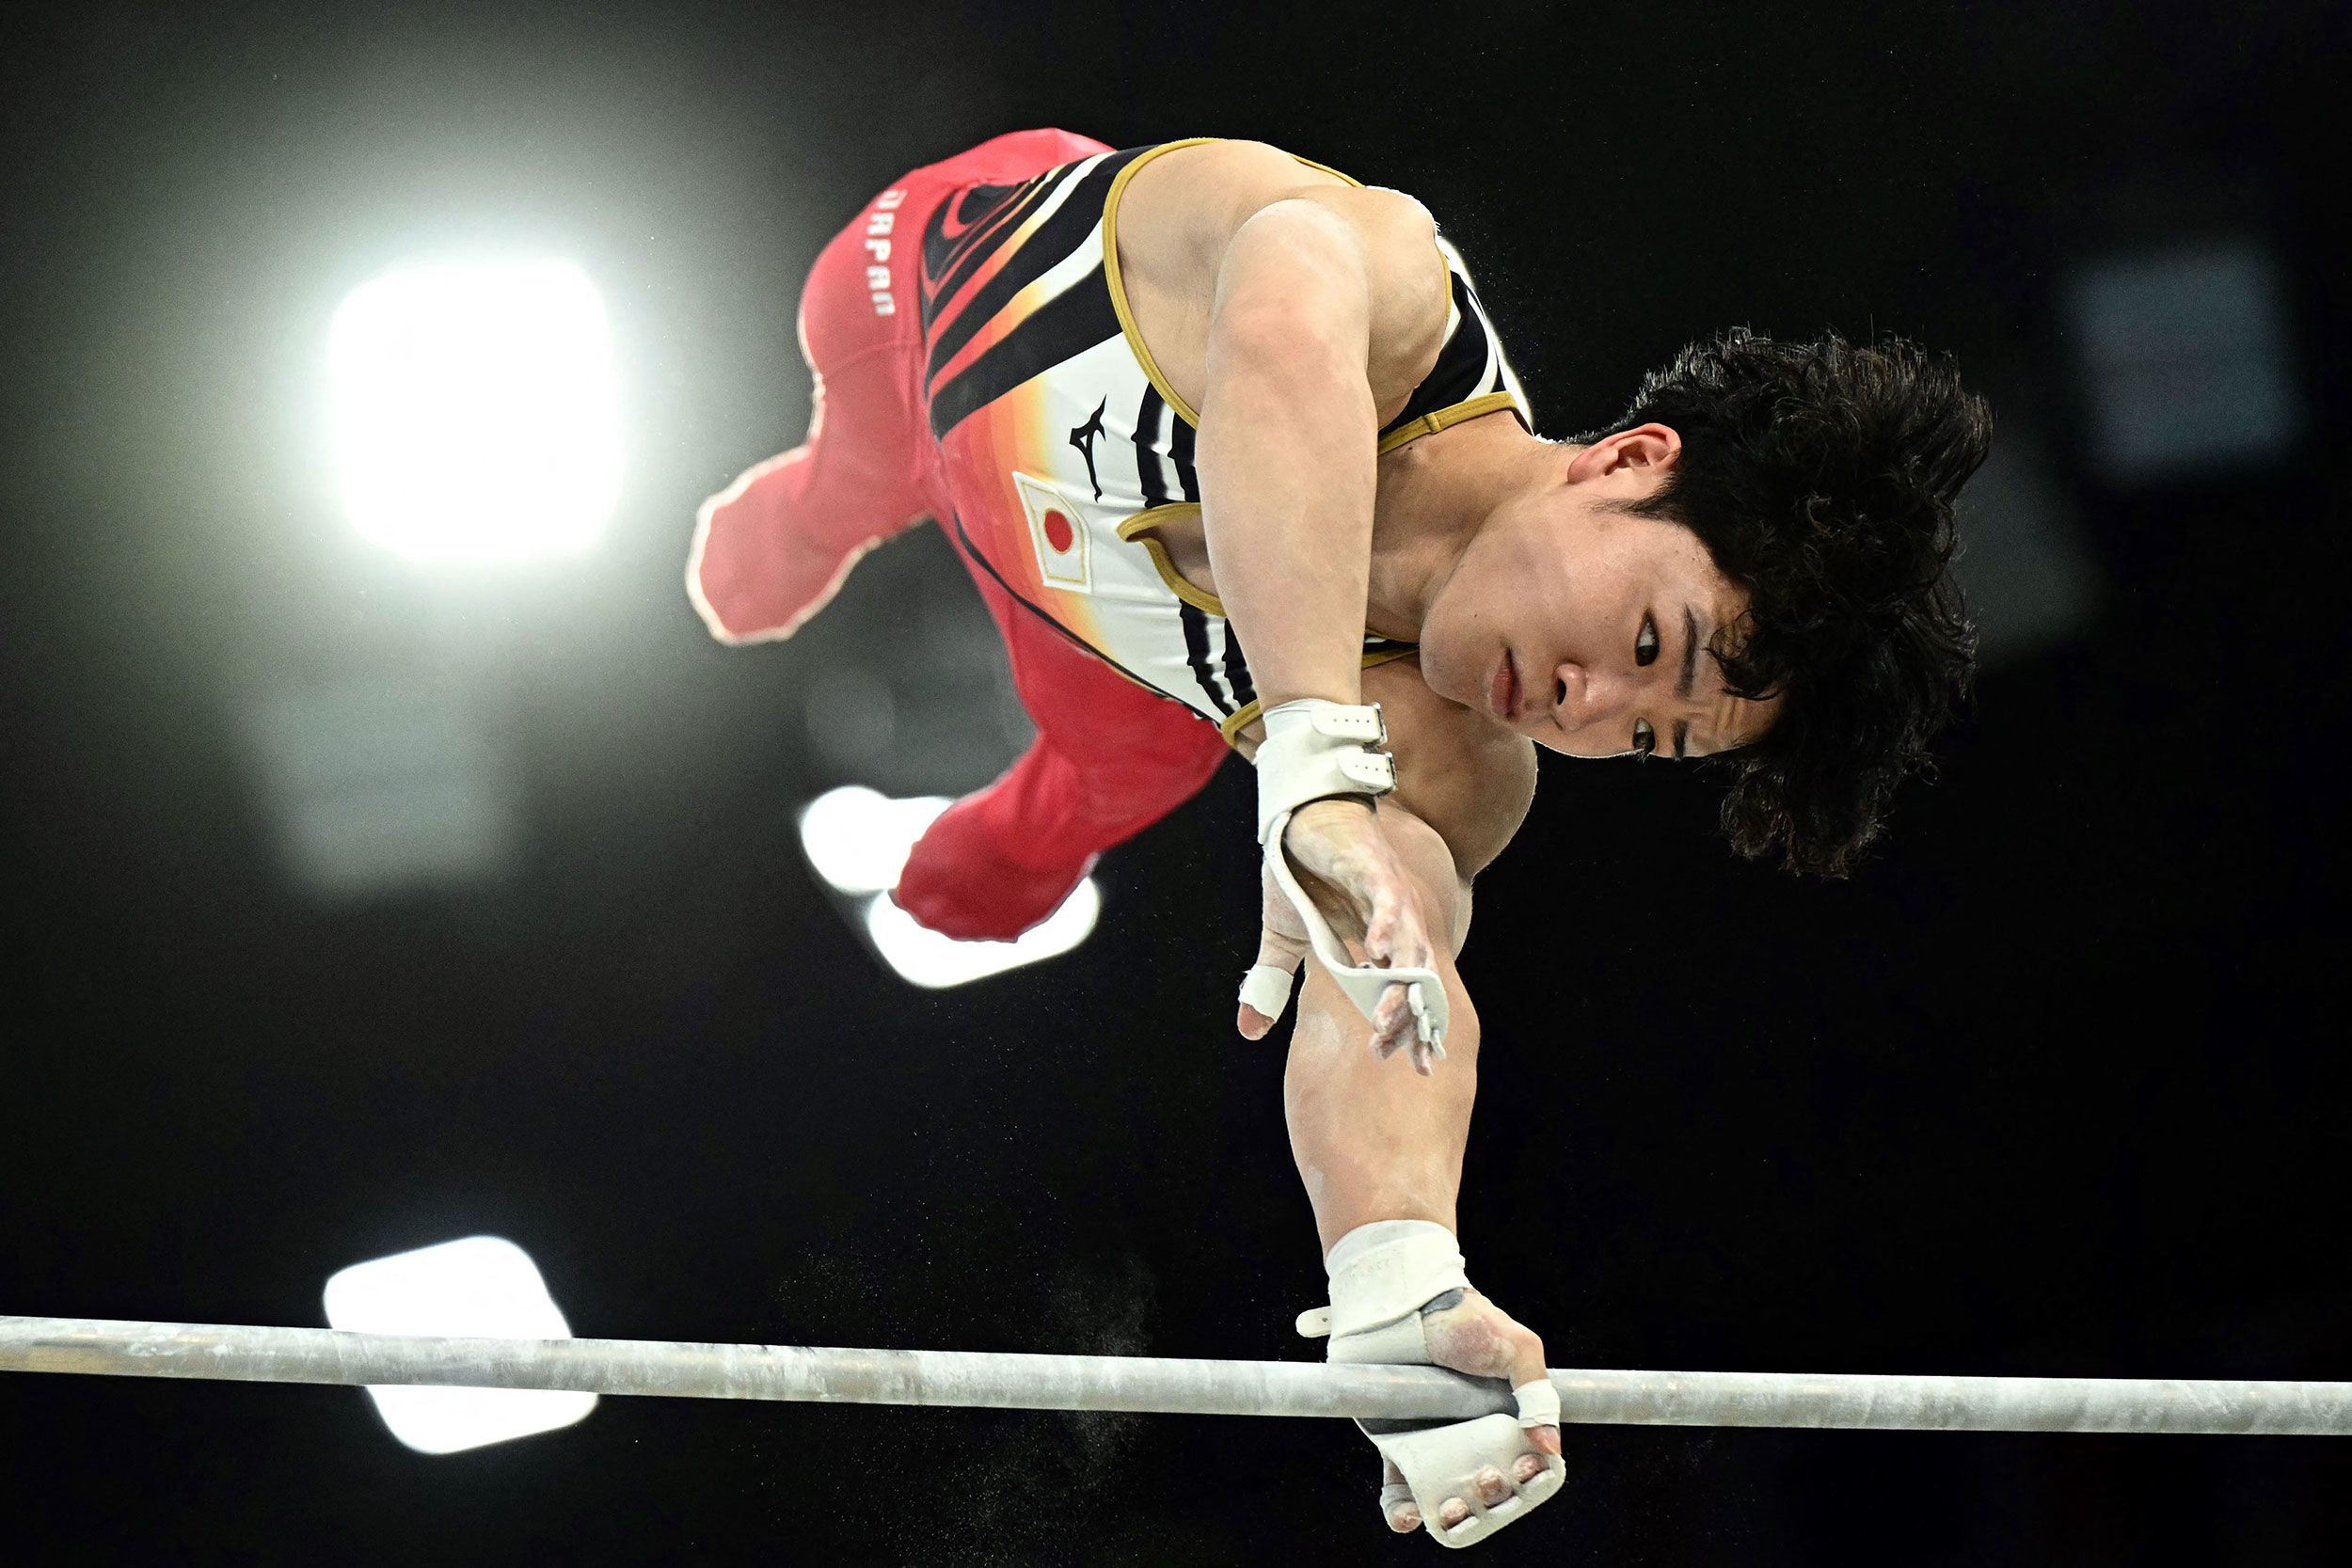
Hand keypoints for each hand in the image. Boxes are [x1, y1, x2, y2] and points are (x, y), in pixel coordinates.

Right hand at [1253, 798, 1441, 1073]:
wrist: (1301, 814)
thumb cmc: (1300, 871)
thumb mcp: (1284, 936)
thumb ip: (1274, 982)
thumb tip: (1250, 1031)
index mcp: (1382, 943)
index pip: (1404, 994)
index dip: (1410, 1029)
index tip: (1411, 1066)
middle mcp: (1397, 924)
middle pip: (1416, 979)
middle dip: (1412, 1018)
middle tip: (1401, 1052)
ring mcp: (1390, 897)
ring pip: (1408, 947)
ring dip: (1400, 982)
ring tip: (1387, 1016)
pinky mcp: (1375, 870)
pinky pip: (1389, 901)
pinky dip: (1388, 925)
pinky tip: (1380, 951)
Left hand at [1379, 1288, 1563, 1536]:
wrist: (1403, 1303)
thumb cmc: (1464, 1319)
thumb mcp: (1517, 1347)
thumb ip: (1538, 1393)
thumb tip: (1550, 1446)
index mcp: (1505, 1419)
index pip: (1524, 1464)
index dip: (1528, 1477)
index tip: (1524, 1470)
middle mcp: (1470, 1438)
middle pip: (1487, 1489)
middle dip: (1490, 1499)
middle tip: (1483, 1481)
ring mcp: (1433, 1445)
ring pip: (1445, 1499)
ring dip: (1450, 1516)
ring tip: (1448, 1508)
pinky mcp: (1396, 1446)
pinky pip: (1399, 1490)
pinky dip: (1402, 1512)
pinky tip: (1408, 1514)